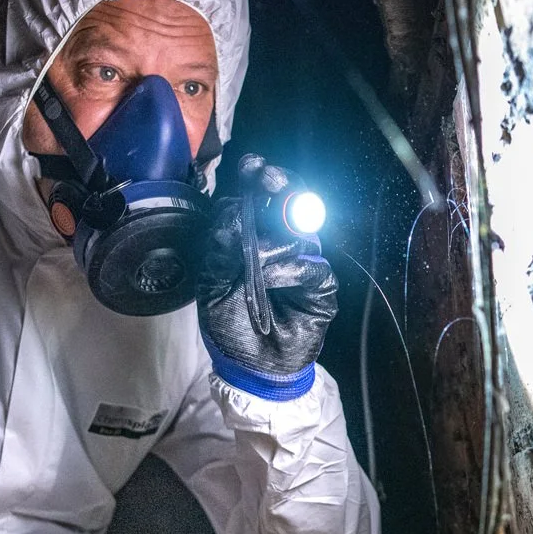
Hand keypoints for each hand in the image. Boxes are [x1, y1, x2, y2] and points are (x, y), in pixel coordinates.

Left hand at [197, 155, 337, 398]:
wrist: (252, 369)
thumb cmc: (230, 327)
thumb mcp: (212, 284)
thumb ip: (221, 246)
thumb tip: (235, 207)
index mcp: (249, 239)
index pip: (258, 199)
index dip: (256, 179)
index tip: (251, 164)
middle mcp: (278, 244)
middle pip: (288, 202)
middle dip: (280, 185)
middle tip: (269, 177)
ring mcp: (302, 262)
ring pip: (298, 231)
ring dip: (273, 243)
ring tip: (256, 268)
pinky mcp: (320, 285)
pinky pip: (310, 264)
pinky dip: (288, 270)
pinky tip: (272, 283)